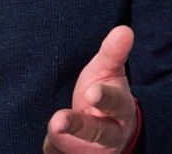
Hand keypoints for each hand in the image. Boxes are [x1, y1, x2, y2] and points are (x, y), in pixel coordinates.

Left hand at [43, 25, 138, 153]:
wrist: (110, 132)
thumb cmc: (103, 93)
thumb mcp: (108, 71)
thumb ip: (113, 52)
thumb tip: (124, 29)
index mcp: (120, 109)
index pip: (114, 103)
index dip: (104, 98)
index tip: (91, 92)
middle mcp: (109, 134)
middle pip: (96, 132)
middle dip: (77, 127)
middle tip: (57, 121)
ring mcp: (93, 151)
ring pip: (77, 149)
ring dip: (62, 142)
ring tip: (50, 131)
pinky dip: (53, 151)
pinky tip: (47, 145)